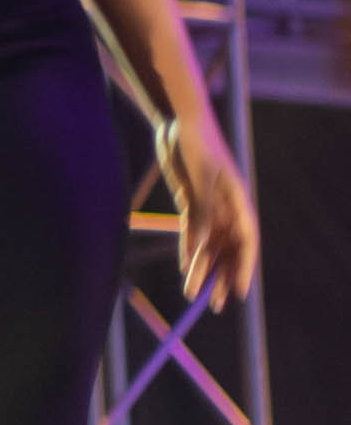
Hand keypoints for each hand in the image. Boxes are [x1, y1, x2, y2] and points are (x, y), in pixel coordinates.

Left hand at [159, 109, 259, 313]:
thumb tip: (203, 244)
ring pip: (209, 245)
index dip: (244, 267)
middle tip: (218, 304)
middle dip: (224, 276)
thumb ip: (202, 211)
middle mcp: (226, 207)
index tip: (242, 291)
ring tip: (194, 294)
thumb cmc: (196, 143)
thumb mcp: (200, 178)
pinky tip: (187, 269)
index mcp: (238, 200)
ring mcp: (208, 205)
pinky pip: (191, 233)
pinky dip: (189, 251)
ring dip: (203, 269)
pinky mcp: (190, 201)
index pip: (246, 241)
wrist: (177, 120)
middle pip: (229, 248)